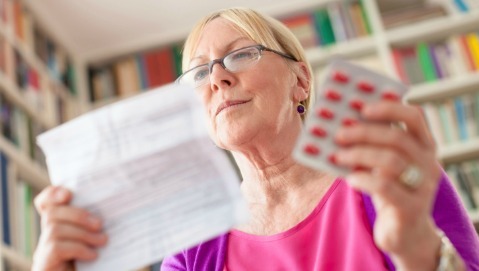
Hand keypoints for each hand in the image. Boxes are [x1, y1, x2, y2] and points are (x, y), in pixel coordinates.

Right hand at [32, 186, 107, 270]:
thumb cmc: (99, 264)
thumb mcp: (99, 240)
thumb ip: (98, 226)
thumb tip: (119, 208)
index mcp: (61, 226)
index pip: (46, 203)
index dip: (52, 194)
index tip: (68, 193)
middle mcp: (48, 237)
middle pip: (52, 213)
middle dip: (78, 214)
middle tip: (100, 224)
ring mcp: (44, 252)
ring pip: (54, 229)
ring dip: (82, 232)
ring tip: (102, 241)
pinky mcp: (45, 265)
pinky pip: (56, 247)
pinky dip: (77, 248)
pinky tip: (93, 255)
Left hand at [334, 101, 444, 269]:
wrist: (404, 232)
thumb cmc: (389, 190)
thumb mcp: (383, 164)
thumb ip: (371, 145)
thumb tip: (340, 122)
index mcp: (424, 145)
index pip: (414, 117)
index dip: (389, 107)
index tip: (362, 106)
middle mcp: (429, 163)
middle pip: (397, 138)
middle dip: (364, 132)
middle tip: (339, 132)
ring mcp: (423, 186)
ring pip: (390, 162)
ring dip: (359, 155)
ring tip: (337, 155)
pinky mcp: (411, 208)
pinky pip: (385, 187)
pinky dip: (363, 179)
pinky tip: (349, 179)